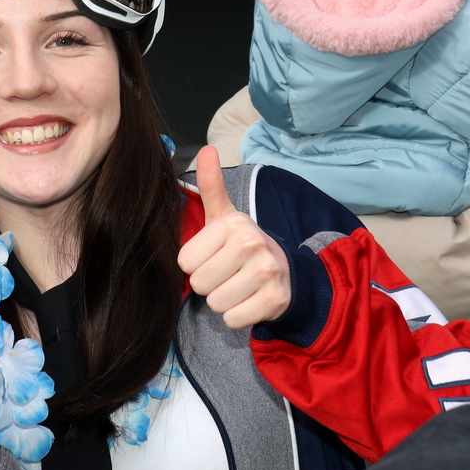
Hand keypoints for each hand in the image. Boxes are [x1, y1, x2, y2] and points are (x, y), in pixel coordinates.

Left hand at [178, 146, 292, 328]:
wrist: (284, 273)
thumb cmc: (242, 246)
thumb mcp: (224, 216)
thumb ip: (211, 186)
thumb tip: (206, 149)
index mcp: (233, 223)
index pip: (185, 262)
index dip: (196, 264)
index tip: (216, 257)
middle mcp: (252, 243)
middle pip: (200, 283)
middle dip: (210, 284)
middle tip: (228, 274)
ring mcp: (267, 272)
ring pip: (216, 303)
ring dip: (223, 301)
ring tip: (239, 286)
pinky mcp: (275, 300)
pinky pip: (233, 320)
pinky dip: (238, 316)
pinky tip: (250, 300)